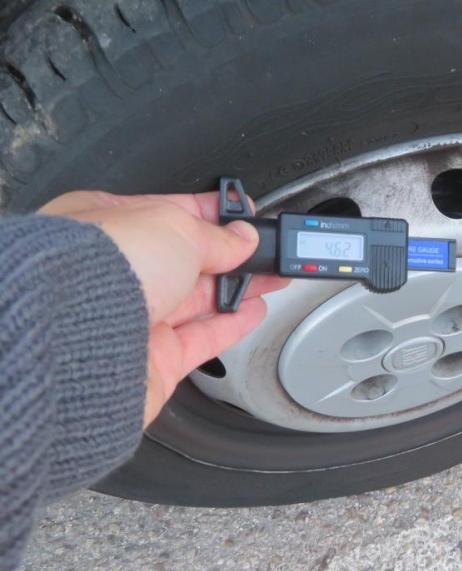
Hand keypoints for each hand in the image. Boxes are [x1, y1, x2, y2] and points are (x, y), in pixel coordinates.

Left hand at [40, 190, 288, 426]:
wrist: (79, 339)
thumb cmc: (100, 269)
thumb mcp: (174, 228)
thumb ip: (215, 235)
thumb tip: (242, 238)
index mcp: (106, 224)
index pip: (167, 213)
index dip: (208, 212)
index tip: (242, 213)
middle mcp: (115, 272)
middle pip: (185, 260)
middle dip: (230, 254)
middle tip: (267, 250)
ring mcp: (133, 317)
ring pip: (196, 299)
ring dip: (238, 288)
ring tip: (273, 278)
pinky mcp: (152, 358)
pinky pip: (200, 338)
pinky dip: (231, 324)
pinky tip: (253, 311)